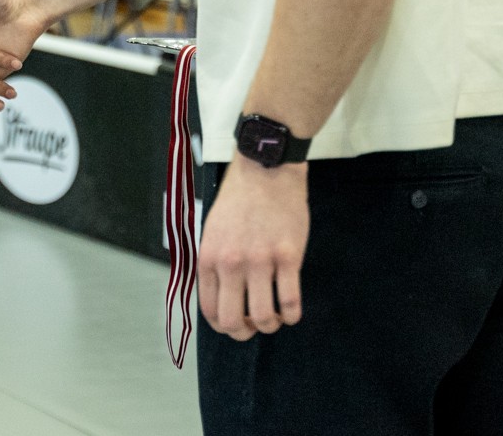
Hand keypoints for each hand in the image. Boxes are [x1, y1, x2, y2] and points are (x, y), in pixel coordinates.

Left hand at [200, 159, 308, 339]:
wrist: (265, 170)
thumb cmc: (238, 199)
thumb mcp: (212, 231)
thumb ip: (214, 264)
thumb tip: (220, 298)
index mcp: (209, 257)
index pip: (210, 310)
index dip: (223, 326)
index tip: (235, 325)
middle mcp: (231, 263)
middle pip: (233, 321)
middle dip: (244, 332)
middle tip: (255, 326)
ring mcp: (260, 261)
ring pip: (264, 317)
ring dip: (271, 325)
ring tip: (276, 317)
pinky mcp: (288, 256)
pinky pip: (291, 302)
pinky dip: (293, 315)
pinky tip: (292, 311)